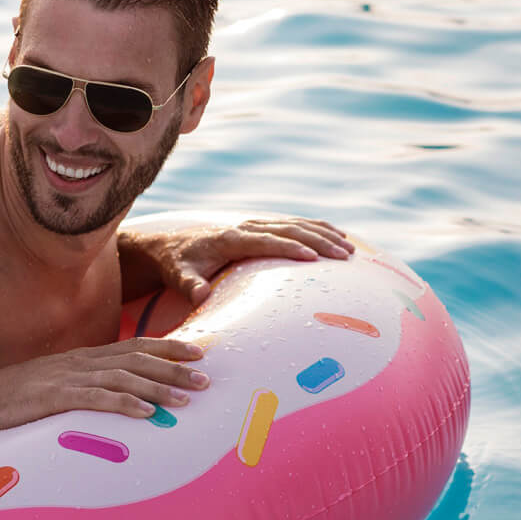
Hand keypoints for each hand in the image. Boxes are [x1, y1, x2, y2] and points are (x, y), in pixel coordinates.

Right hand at [0, 338, 208, 432]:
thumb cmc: (9, 398)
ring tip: (185, 398)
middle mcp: (79, 362)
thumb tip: (111, 396)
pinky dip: (124, 404)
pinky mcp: (52, 398)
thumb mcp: (52, 386)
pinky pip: (95, 399)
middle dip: (173, 366)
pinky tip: (147, 414)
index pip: (133, 346)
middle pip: (136, 358)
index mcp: (81, 357)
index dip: (167, 346)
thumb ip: (82, 386)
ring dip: (157, 387)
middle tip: (206, 375)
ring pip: (123, 378)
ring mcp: (66, 378)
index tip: (198, 350)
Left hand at [132, 217, 352, 304]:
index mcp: (231, 238)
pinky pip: (294, 225)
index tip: (314, 258)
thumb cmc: (177, 266)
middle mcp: (246, 227)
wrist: (170, 248)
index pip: (267, 241)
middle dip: (319, 241)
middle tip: (344, 256)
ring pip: (296, 224)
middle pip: (289, 229)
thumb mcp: (178, 276)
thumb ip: (189, 285)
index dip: (290, 248)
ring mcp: (255, 225)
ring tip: (350, 248)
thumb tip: (199, 294)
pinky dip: (317, 228)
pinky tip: (338, 235)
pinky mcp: (260, 228)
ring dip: (324, 234)